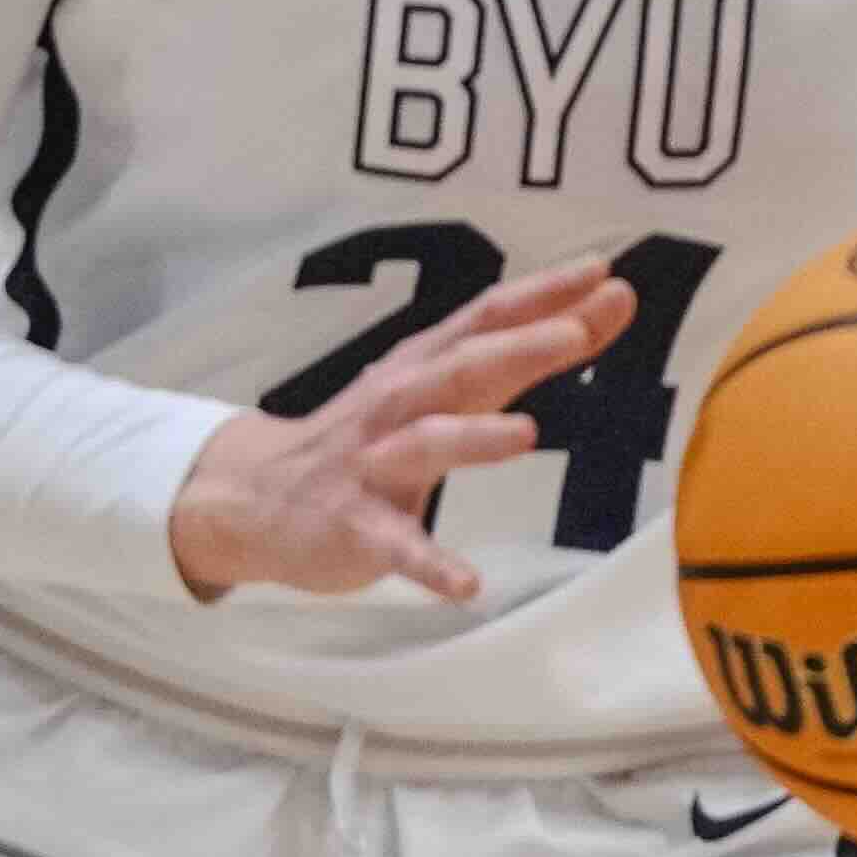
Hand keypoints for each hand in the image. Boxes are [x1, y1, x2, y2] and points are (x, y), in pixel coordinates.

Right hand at [162, 257, 626, 603]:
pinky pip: (398, 548)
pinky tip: (466, 584)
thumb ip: (521, 350)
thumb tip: (604, 305)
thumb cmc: (370, 435)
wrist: (252, 496)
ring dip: (474, 437)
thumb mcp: (438, 384)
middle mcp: (398, 406)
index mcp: (422, 368)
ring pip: (427, 443)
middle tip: (576, 333)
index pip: (486, 319)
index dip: (541, 295)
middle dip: (518, 348)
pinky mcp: (357, 528)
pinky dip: (431, 564)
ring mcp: (374, 465)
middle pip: (461, 369)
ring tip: (525, 434)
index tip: (602, 273)